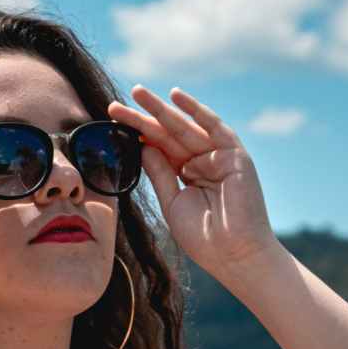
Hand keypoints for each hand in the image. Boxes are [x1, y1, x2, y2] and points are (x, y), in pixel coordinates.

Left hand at [108, 85, 276, 277]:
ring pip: (185, 127)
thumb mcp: (172, 202)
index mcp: (186, 174)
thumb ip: (159, 172)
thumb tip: (143, 144)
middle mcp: (202, 161)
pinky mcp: (235, 155)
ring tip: (137, 93)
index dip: (137, 135)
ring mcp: (219, 157)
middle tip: (114, 105)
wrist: (234, 255)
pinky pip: (214, 127)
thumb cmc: (204, 239)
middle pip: (167, 135)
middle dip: (142, 118)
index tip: (113, 122)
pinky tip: (175, 96)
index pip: (158, 148)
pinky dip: (196, 111)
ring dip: (162, 109)